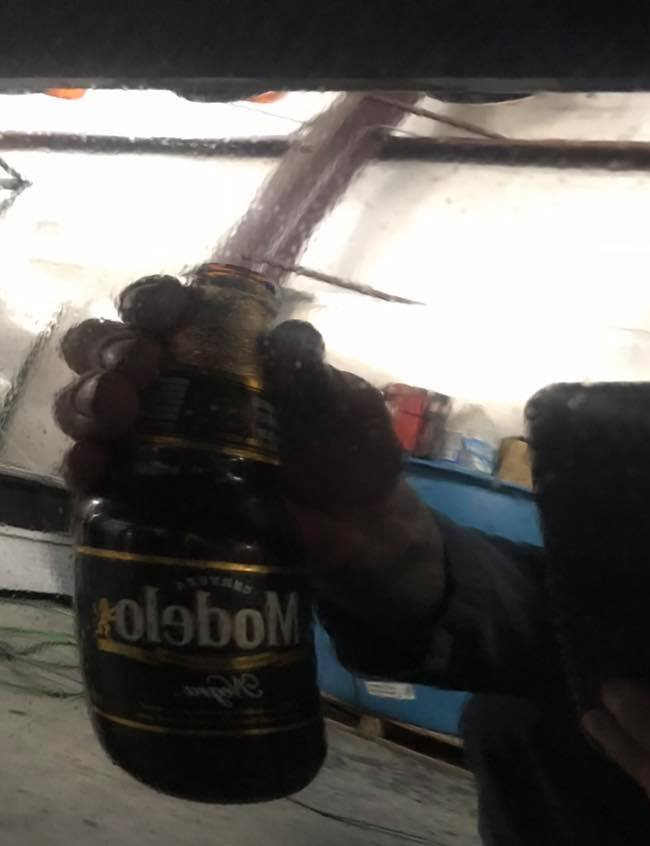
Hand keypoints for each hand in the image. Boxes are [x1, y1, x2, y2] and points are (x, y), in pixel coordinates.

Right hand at [55, 274, 443, 623]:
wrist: (356, 529)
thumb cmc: (348, 449)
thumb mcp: (343, 403)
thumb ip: (312, 372)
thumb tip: (281, 341)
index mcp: (218, 350)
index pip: (164, 307)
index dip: (151, 300)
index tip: (161, 314)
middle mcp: (174, 386)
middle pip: (104, 348)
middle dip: (107, 350)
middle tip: (136, 372)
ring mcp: (154, 440)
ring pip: (85, 404)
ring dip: (86, 402)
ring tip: (112, 420)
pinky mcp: (146, 492)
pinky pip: (94, 474)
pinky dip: (83, 467)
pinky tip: (92, 470)